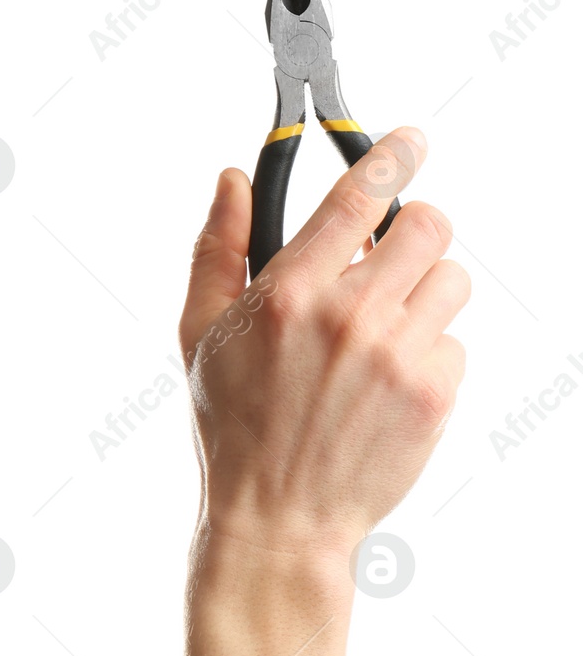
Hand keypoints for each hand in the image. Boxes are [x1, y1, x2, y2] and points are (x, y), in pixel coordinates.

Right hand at [178, 127, 467, 565]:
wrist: (278, 517)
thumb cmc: (231, 424)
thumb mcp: (199, 332)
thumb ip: (219, 248)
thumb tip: (234, 180)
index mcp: (288, 293)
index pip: (359, 195)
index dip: (391, 154)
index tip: (410, 138)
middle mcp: (348, 316)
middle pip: (429, 226)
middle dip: (414, 230)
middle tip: (390, 255)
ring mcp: (397, 356)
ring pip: (451, 281)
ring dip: (423, 294)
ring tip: (382, 332)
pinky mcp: (434, 394)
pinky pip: (456, 342)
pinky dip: (429, 353)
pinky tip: (386, 382)